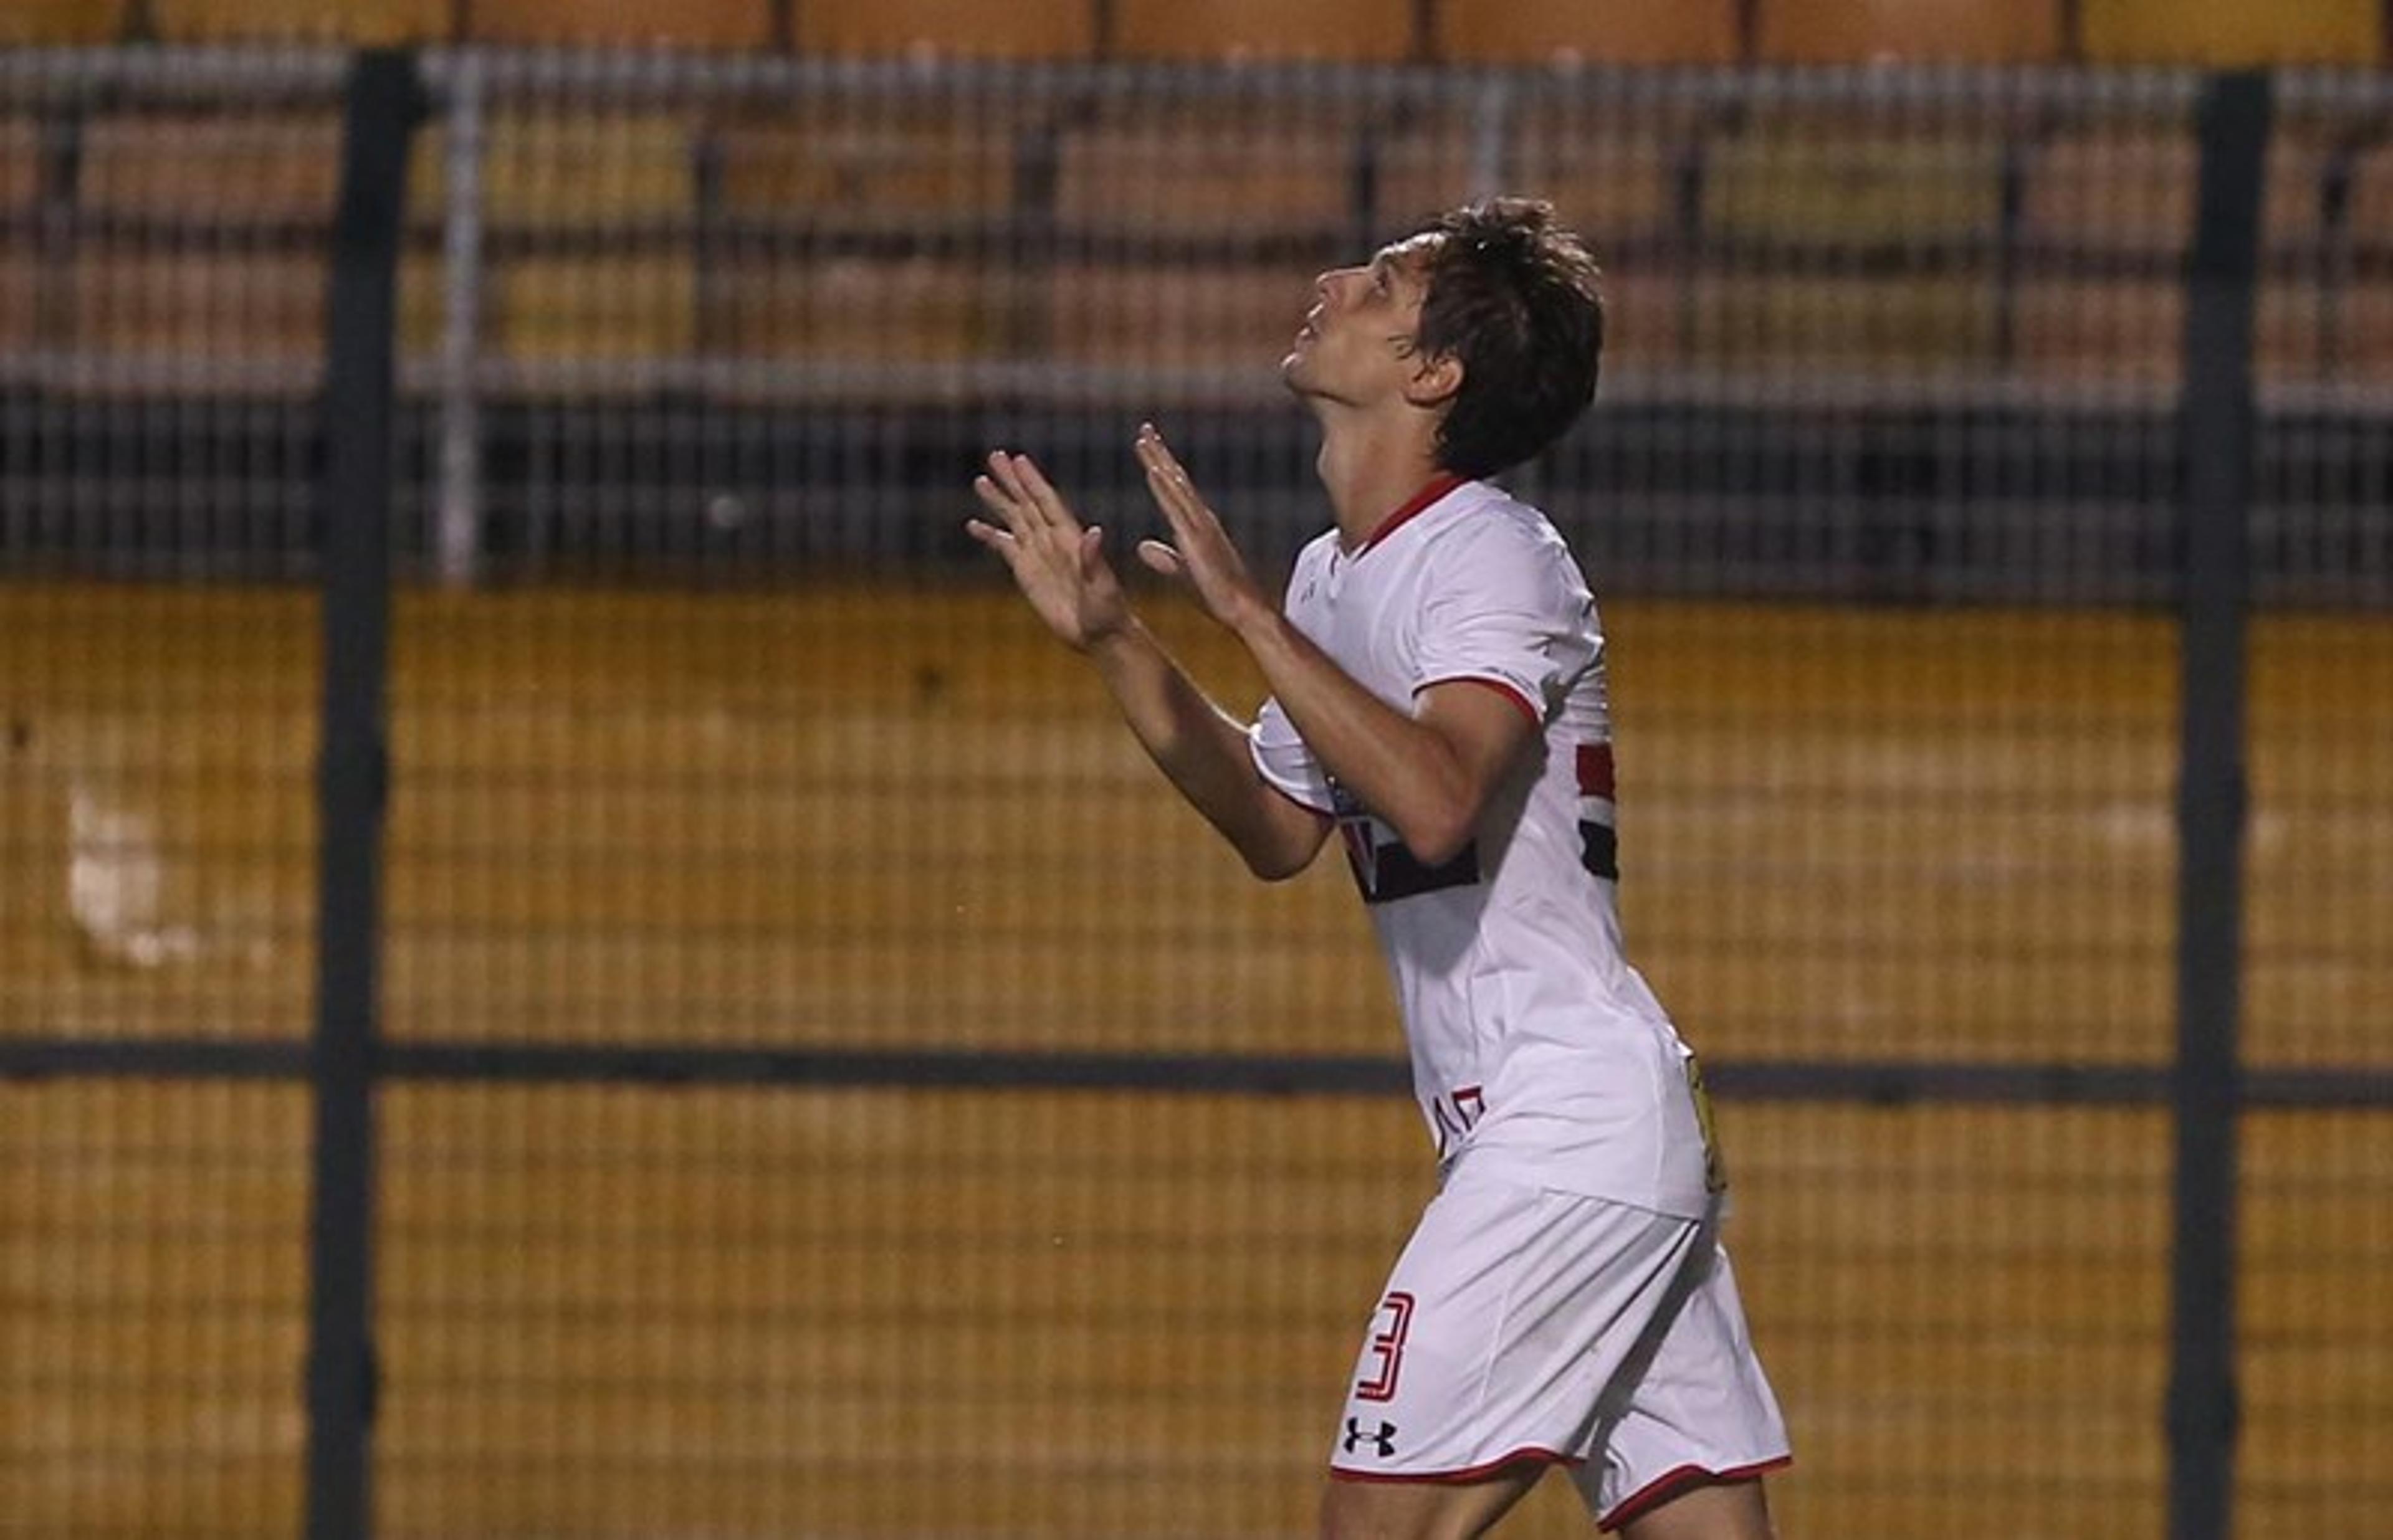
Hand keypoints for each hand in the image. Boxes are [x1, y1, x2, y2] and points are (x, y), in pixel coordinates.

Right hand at [966, 449, 1130, 652]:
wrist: (1099, 634)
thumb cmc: (1107, 610)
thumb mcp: (1102, 586)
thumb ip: (1094, 560)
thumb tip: (1094, 533)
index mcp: (1070, 538)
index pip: (1047, 502)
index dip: (1033, 481)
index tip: (1019, 460)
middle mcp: (1052, 540)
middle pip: (1027, 503)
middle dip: (1011, 480)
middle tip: (995, 455)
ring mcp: (1038, 554)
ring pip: (1014, 519)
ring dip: (998, 500)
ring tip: (981, 480)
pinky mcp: (1026, 571)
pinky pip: (1005, 547)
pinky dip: (989, 535)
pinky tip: (973, 525)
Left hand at [1133, 423, 1269, 634]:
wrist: (1242, 609)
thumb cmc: (1217, 595)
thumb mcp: (1182, 573)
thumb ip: (1163, 557)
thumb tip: (1142, 546)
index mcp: (1197, 525)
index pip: (1174, 490)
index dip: (1160, 466)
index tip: (1147, 445)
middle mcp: (1200, 518)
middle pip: (1175, 479)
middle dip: (1159, 452)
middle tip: (1144, 428)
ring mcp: (1200, 526)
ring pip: (1175, 487)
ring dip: (1159, 462)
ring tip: (1144, 440)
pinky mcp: (1197, 538)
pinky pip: (1177, 507)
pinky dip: (1165, 487)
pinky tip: (1153, 471)